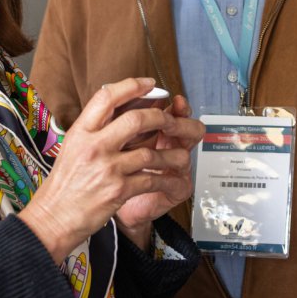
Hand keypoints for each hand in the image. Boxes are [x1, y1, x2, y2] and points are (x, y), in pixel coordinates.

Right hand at [18, 79, 195, 261]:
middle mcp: (94, 146)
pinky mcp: (118, 190)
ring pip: (150, 152)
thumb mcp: (72, 147)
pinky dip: (166, 180)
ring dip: (171, 154)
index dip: (131, 86)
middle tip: (170, 120)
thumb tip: (123, 114)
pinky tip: (172, 180)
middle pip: (136, 119)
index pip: (107, 97)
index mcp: (81, 132)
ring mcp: (107, 168)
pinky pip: (151, 179)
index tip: (148, 84)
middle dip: (160, 118)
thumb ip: (95, 131)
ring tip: (180, 156)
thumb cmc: (63, 184)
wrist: (53, 218)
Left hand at [115, 95, 203, 247]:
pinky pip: (178, 183)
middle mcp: (171, 146)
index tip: (174, 101)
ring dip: (168, 153)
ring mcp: (175, 168)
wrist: (105, 203)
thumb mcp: (109, 139)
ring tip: (149, 156)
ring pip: (185, 155)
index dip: (178, 105)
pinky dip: (164, 180)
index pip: (177, 112)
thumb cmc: (109, 169)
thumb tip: (115, 94)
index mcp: (159, 129)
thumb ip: (117, 118)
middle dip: (179, 124)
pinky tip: (149, 178)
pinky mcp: (175, 189)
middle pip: (192, 129)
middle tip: (166, 124)